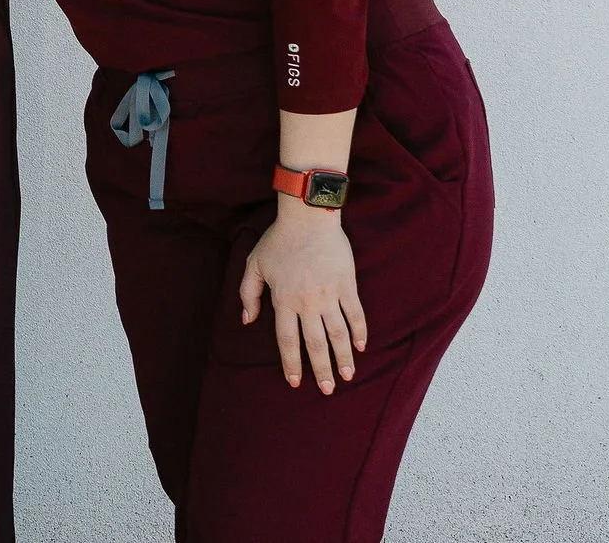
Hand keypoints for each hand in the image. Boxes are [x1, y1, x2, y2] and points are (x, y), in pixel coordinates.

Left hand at [239, 203, 367, 393]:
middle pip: (314, 343)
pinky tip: (361, 347)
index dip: (291, 363)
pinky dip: (360, 332)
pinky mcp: (347, 285)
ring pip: (338, 333)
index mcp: (283, 299)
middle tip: (327, 390)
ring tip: (347, 376)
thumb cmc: (278, 240)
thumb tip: (247, 321)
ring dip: (343, 357)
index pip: (287, 340)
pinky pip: (355, 314)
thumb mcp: (254, 264)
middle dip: (320, 369)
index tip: (294, 382)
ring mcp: (329, 294)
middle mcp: (307, 302)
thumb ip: (248, 294)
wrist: (308, 217)